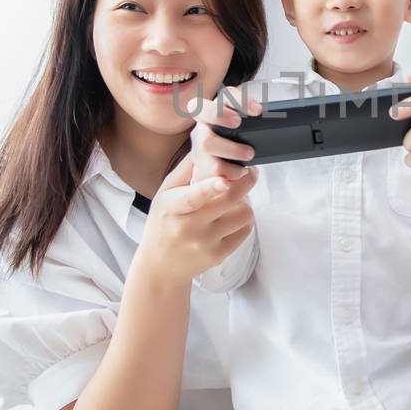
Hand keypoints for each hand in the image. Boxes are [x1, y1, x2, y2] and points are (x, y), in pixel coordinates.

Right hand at [134, 152, 256, 287]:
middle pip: (228, 201)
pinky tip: (234, 215)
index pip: (193, 197)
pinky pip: (245, 230)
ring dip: (245, 202)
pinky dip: (244, 219)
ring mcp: (205, 243)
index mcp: (172, 208)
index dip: (211, 187)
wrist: (160, 265)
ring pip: (242, 215)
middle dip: (245, 182)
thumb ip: (185, 170)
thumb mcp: (165, 194)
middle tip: (250, 172)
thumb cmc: (163, 222)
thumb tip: (205, 144)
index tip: (226, 179)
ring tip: (236, 198)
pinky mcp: (218, 255)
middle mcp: (188, 227)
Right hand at [190, 86, 261, 184]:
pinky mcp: (201, 162)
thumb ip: (254, 122)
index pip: (226, 95)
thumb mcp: (246, 127)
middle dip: (220, 115)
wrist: (225, 163)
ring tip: (249, 154)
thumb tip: (272, 120)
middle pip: (201, 111)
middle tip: (238, 123)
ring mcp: (200, 141)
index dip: (240, 100)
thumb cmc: (238, 139)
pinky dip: (229, 170)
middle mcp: (204, 122)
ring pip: (207, 142)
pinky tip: (241, 171)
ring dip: (231, 149)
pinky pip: (212, 166)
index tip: (258, 110)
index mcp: (219, 107)